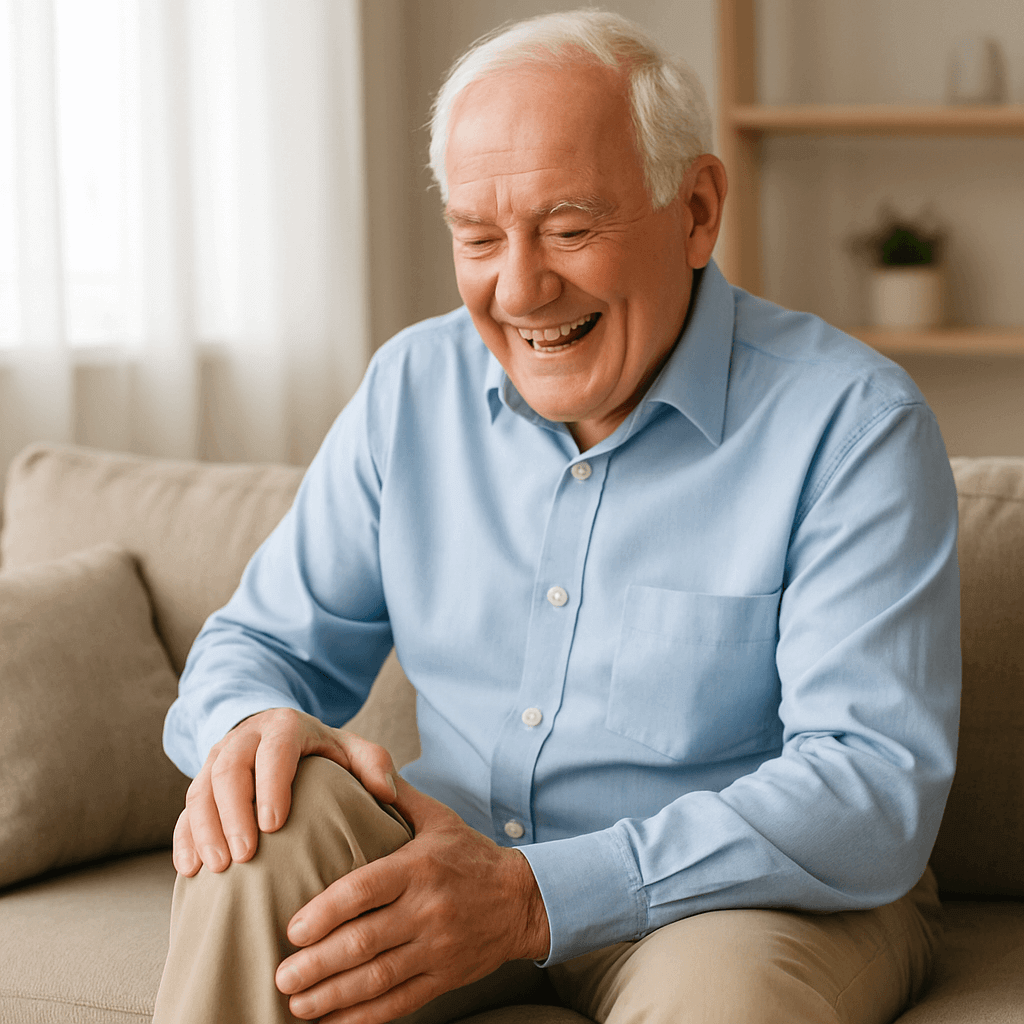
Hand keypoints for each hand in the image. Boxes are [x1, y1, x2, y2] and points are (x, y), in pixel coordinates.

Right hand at [172, 708, 397, 874]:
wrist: (274, 733)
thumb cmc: (320, 750)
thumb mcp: (349, 747)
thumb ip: (373, 763)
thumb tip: (387, 793)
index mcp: (284, 727)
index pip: (274, 751)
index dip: (271, 784)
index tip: (274, 824)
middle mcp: (244, 739)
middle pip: (229, 771)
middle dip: (233, 814)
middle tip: (243, 856)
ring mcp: (216, 761)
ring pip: (199, 790)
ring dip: (204, 829)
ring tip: (217, 868)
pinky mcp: (200, 784)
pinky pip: (184, 810)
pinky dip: (184, 838)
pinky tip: (189, 869)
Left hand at [275, 776, 550, 1022]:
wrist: (523, 899)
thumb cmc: (471, 855)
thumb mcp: (438, 818)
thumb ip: (398, 796)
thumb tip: (361, 767)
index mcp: (419, 867)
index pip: (364, 890)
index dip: (325, 912)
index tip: (293, 929)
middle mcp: (427, 909)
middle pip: (365, 942)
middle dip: (317, 964)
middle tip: (281, 976)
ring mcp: (437, 948)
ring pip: (378, 978)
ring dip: (332, 996)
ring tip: (295, 1003)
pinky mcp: (445, 978)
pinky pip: (400, 1003)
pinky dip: (364, 1018)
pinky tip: (333, 1023)